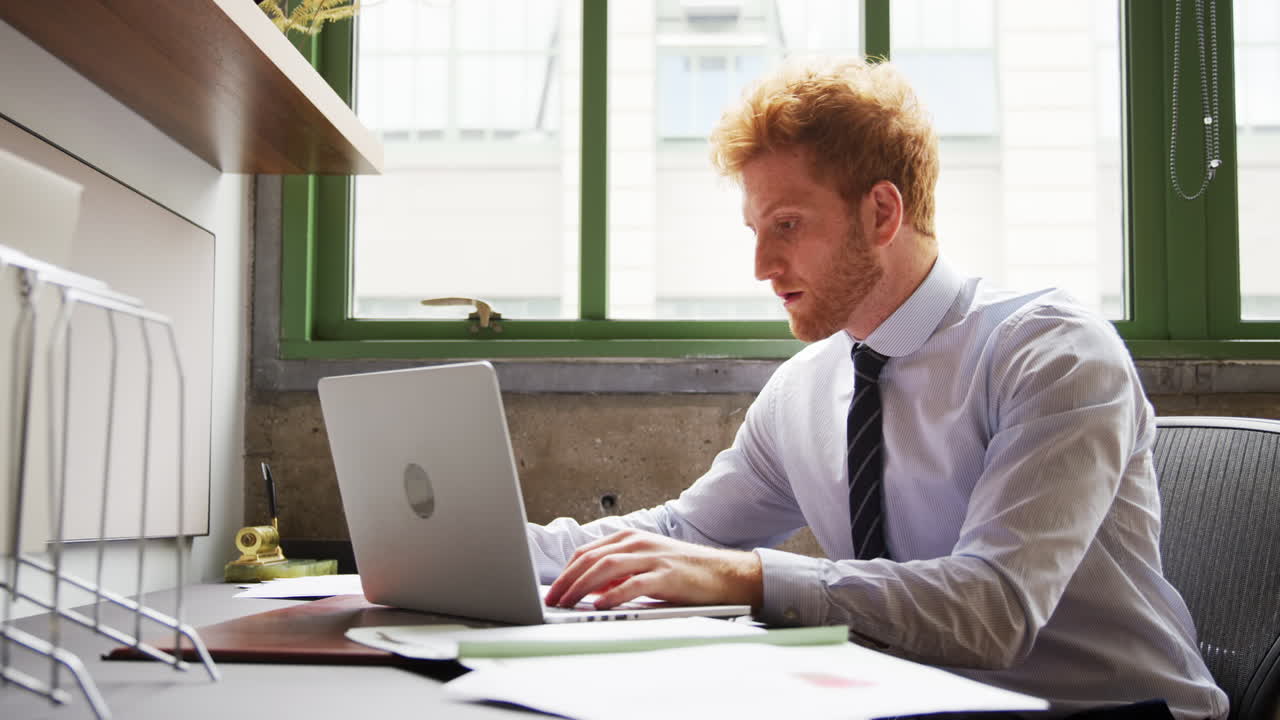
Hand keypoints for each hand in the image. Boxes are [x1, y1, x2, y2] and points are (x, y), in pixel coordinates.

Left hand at [543, 529, 762, 610]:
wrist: (723, 573)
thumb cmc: (683, 571)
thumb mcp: (645, 564)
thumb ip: (619, 571)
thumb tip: (589, 587)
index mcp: (630, 538)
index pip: (587, 552)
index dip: (566, 572)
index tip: (552, 589)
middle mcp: (638, 543)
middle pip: (591, 559)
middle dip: (567, 581)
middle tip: (552, 600)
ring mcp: (652, 557)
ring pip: (606, 568)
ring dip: (581, 587)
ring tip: (568, 603)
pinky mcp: (666, 576)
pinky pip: (633, 584)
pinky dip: (613, 595)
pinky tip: (599, 605)